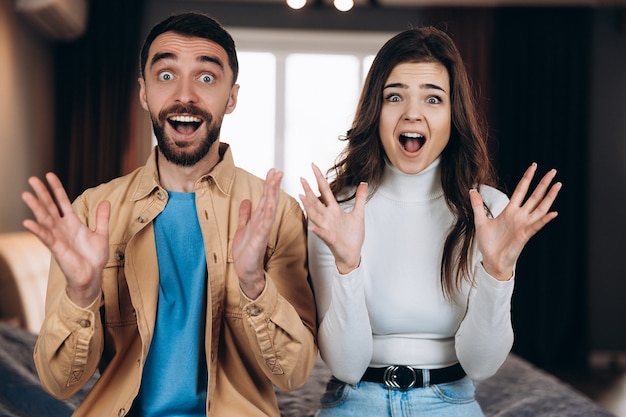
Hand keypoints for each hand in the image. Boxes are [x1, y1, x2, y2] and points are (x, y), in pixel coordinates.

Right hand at [21, 173, 109, 306]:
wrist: (92, 276)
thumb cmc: (94, 258)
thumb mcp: (102, 234)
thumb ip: (102, 218)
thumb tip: (106, 201)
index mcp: (72, 223)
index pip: (62, 201)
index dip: (56, 188)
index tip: (49, 175)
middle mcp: (62, 228)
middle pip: (50, 206)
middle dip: (42, 193)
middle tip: (32, 179)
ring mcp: (58, 237)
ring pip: (44, 219)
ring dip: (36, 207)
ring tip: (26, 194)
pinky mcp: (57, 248)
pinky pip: (45, 237)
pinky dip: (37, 230)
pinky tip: (28, 222)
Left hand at [233, 168, 282, 298]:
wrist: (246, 271)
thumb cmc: (246, 253)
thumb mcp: (242, 228)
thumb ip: (245, 215)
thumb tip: (246, 201)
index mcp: (259, 219)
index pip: (266, 199)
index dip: (269, 185)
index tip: (273, 172)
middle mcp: (263, 223)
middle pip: (270, 200)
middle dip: (273, 185)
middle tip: (278, 171)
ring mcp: (263, 230)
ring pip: (269, 208)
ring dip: (273, 195)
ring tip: (276, 181)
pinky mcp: (260, 239)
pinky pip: (265, 224)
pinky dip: (268, 213)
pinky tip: (270, 204)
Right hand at [299, 163, 367, 274]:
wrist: (352, 254)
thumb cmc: (352, 236)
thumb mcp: (359, 214)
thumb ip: (360, 198)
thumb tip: (363, 183)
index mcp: (334, 210)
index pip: (325, 191)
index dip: (319, 178)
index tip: (313, 166)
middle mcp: (328, 217)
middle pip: (316, 201)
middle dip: (308, 190)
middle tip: (301, 178)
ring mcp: (327, 227)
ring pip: (315, 215)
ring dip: (308, 207)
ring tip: (301, 196)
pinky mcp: (330, 239)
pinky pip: (322, 234)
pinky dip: (317, 230)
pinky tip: (312, 227)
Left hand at [470, 163, 561, 280]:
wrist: (491, 260)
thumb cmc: (489, 243)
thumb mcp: (480, 221)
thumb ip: (478, 205)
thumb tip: (472, 190)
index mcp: (510, 211)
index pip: (521, 190)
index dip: (527, 178)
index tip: (534, 166)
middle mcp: (520, 216)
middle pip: (534, 196)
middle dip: (543, 183)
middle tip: (553, 171)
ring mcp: (524, 225)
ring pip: (540, 208)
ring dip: (549, 197)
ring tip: (558, 185)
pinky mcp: (524, 235)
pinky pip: (536, 226)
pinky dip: (544, 219)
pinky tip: (553, 212)